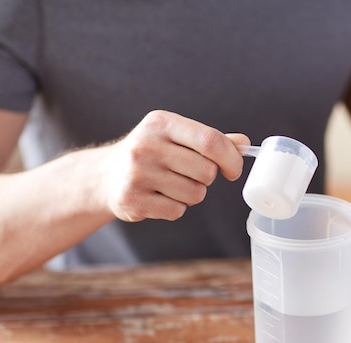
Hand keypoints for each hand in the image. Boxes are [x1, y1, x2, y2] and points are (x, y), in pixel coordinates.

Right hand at [99, 110, 248, 221]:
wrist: (105, 176)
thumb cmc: (152, 153)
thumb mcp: (176, 137)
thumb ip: (211, 140)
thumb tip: (244, 144)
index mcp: (162, 123)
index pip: (211, 141)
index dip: (231, 159)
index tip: (233, 170)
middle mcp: (147, 145)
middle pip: (207, 171)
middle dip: (206, 178)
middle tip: (189, 174)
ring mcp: (137, 173)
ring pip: (195, 194)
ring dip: (190, 194)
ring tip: (170, 185)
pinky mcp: (131, 199)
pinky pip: (177, 211)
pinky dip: (175, 207)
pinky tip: (158, 197)